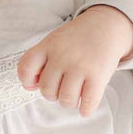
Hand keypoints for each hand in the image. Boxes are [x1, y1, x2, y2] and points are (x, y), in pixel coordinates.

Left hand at [17, 4, 132, 116]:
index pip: (26, 68)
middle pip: (47, 90)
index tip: (35, 83)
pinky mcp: (98, 75)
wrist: (106, 25)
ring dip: (69, 102)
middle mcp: (62, 56)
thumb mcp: (54, 41)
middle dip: (52, 94)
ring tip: (74, 96)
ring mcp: (80, 66)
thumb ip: (41, 60)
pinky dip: (85, 109)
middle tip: (61, 88)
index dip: (27, 81)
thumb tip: (31, 86)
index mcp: (48, 46)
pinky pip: (87, 102)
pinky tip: (86, 106)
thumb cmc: (77, 39)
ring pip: (66, 99)